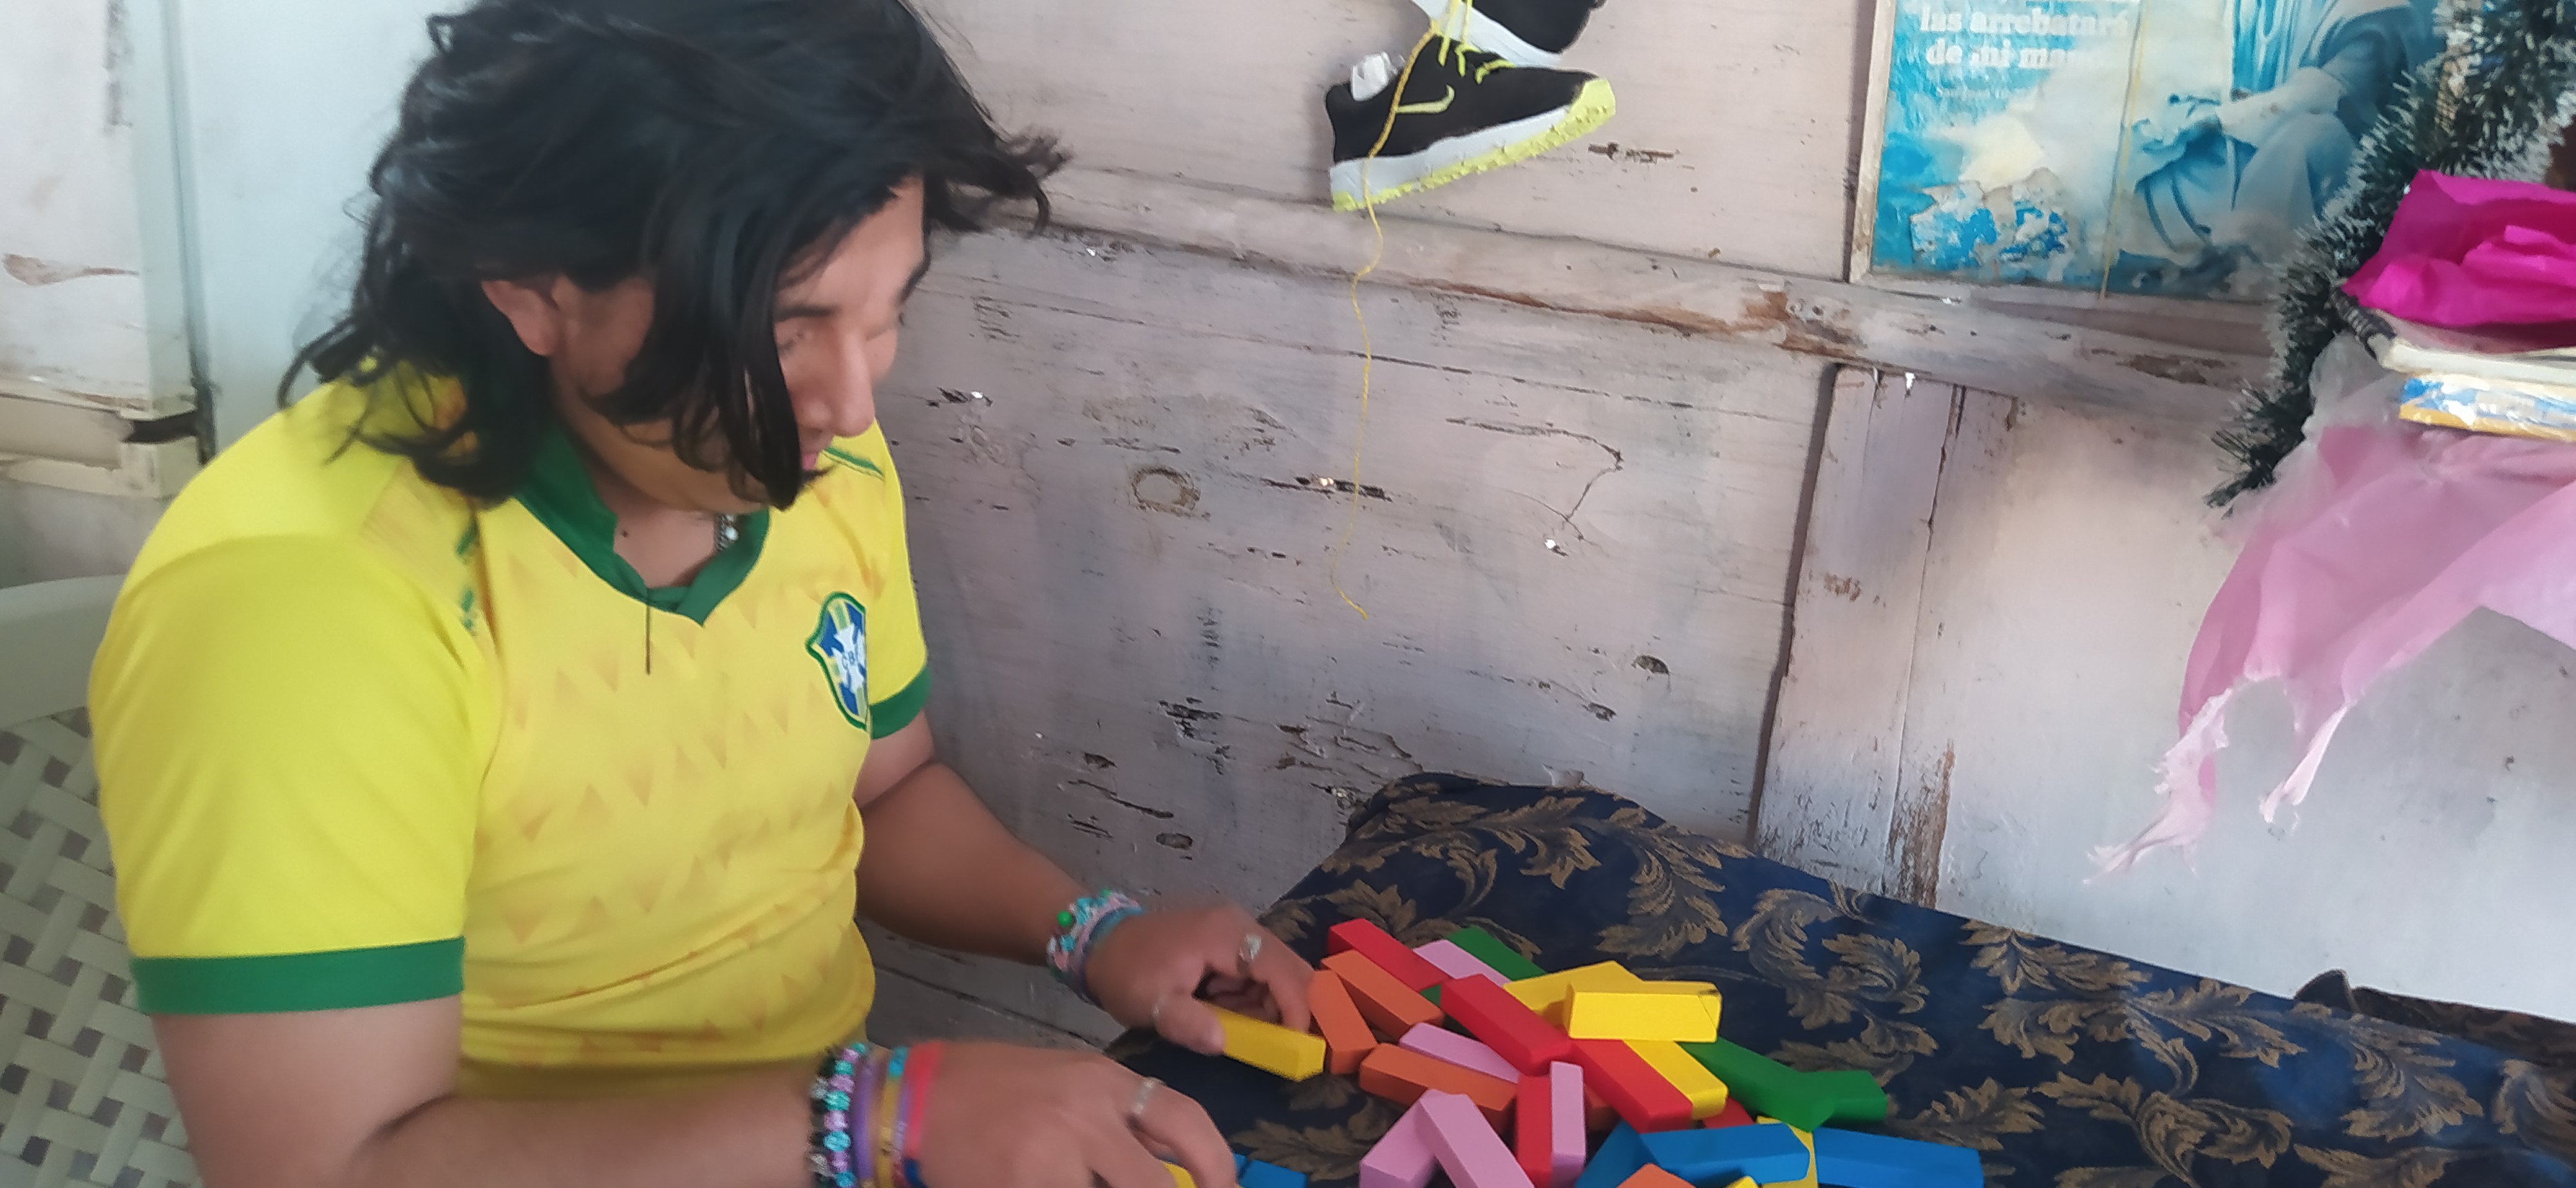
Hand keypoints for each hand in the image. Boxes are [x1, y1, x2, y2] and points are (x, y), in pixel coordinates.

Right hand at [911, 1042, 1234, 1187]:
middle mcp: (1087, 1116)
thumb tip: (1165, 1163)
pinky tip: (1040, 1187)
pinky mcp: (1023, 1186)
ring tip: (1088, 1182)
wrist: (912, 1101)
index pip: (1184, 1121)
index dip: (1217, 1165)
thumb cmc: (991, 1090)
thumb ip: (1115, 1117)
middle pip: (1156, 1184)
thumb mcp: (1065, 1083)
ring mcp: (1054, 1156)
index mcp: (1103, 1082)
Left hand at [1083, 904, 1312, 1054]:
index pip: (1281, 968)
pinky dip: (1248, 997)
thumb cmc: (1127, 973)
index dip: (1296, 1007)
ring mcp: (1235, 929)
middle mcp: (1239, 924)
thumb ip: (1187, 1023)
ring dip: (1263, 1005)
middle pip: (1288, 967)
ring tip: (1224, 1020)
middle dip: (1284, 1008)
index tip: (1297, 1044)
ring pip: (1276, 972)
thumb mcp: (1152, 1004)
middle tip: (1264, 1040)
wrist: (1100, 944)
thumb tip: (1222, 1042)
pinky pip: (1257, 971)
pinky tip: (1218, 1007)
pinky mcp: (1229, 939)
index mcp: (1225, 934)